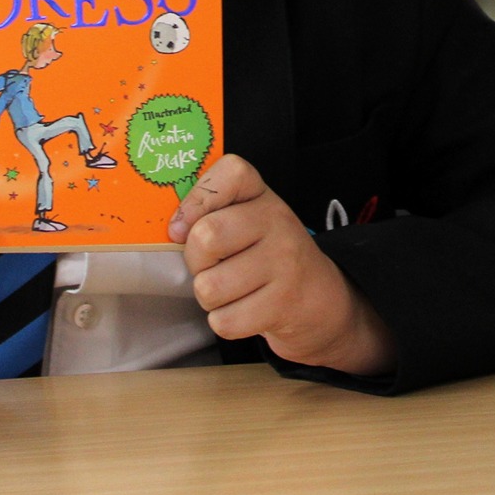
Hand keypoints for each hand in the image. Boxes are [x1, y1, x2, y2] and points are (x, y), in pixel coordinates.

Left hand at [167, 155, 395, 376]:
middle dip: (196, 262)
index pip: (231, 173)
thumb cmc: (268, 256)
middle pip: (205, 237)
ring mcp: (284, 263)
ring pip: (209, 287)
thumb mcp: (248, 221)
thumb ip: (211, 212)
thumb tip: (174, 230)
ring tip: (232, 289)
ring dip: (210, 297)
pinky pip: (224, 320)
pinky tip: (245, 309)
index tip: (184, 227)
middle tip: (214, 266)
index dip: (196, 200)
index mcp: (263, 196)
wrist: (319, 298)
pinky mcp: (282, 304)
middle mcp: (278, 222)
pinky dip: (225, 321)